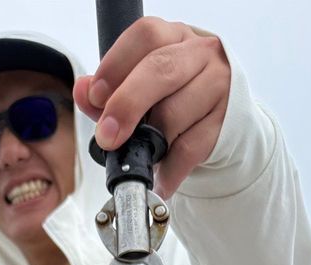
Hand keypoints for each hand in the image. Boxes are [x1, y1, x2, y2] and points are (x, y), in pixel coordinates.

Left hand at [73, 17, 230, 199]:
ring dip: (151, 143)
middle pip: (160, 71)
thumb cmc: (176, 98)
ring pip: (175, 113)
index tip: (95, 97)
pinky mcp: (227, 120)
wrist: (224, 120)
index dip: (115, 66)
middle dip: (126, 105)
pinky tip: (160, 181)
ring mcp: (218, 85)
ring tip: (139, 160)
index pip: (144, 37)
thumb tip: (83, 92)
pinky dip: (170, 169)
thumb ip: (110, 91)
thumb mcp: (142, 87)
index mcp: (174, 36)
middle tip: (107, 137)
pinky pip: (192, 148)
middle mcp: (200, 53)